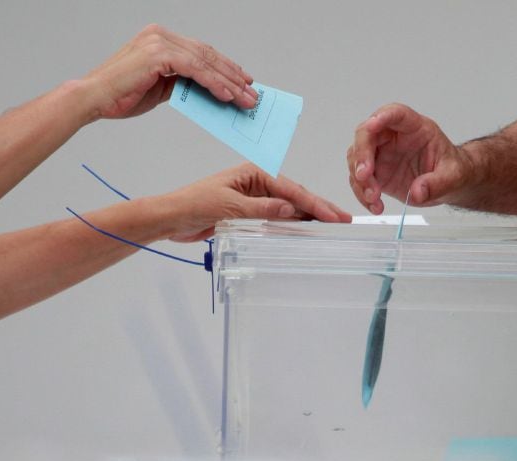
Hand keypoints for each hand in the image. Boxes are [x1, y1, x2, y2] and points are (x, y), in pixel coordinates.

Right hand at [81, 25, 257, 120]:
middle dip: (233, 75)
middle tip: (251, 92)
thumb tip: (206, 91)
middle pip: (207, 55)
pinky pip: (195, 69)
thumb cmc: (121, 95)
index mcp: (160, 39)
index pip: (201, 52)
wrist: (95, 99)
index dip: (224, 67)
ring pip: (205, 62)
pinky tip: (226, 95)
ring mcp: (159, 42)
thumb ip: (181, 83)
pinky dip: (213, 83)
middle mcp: (161, 36)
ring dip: (228, 82)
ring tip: (245, 99)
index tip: (243, 81)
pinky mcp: (158, 54)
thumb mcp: (159, 88)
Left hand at [154, 163, 351, 243]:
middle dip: (319, 208)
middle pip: (295, 196)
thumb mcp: (228, 207)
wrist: (172, 218)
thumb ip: (260, 209)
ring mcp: (256, 198)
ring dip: (309, 217)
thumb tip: (290, 209)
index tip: (334, 216)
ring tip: (332, 227)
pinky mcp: (251, 213)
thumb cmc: (193, 204)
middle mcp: (258, 183)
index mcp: (254, 173)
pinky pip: (278, 219)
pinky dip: (293, 225)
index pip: (291, 189)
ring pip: (289, 208)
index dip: (315, 203)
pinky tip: (306, 231)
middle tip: (344, 221)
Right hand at [347, 103, 470, 213]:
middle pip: (366, 134)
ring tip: (373, 198)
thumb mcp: (453, 176)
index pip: (395, 113)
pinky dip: (362, 194)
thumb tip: (418, 192)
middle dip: (361, 155)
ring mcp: (381, 154)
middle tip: (364, 176)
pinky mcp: (376, 173)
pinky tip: (375, 205)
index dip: (382, 117)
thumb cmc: (451, 169)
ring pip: (356, 158)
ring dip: (360, 179)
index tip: (372, 125)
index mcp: (414, 127)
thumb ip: (437, 183)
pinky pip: (360, 180)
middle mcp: (392, 137)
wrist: (448, 184)